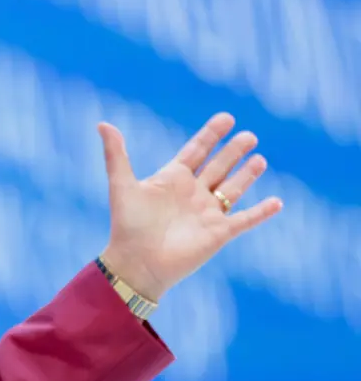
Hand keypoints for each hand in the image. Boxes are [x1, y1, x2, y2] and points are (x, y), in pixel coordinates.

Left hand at [97, 113, 282, 301]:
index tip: (226, 118)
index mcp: (172, 179)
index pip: (196, 150)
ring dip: (247, 174)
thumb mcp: (122, 185)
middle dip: (233, 151)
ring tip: (259, 158)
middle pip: (218, 166)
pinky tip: (277, 202)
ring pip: (232, 189)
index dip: (211, 135)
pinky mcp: (219, 233)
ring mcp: (207, 213)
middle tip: (249, 135)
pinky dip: (261, 212)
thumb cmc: (127, 225)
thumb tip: (102, 123)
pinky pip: (245, 220)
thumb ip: (115, 154)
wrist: (136, 263)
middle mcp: (192, 193)